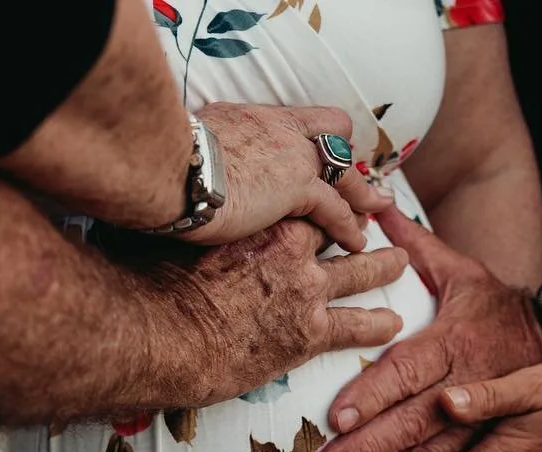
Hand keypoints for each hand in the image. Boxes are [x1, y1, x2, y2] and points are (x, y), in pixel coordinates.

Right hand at [144, 218, 408, 406]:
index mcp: (258, 219)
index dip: (316, 196)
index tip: (325, 192)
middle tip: (375, 216)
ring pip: (358, 272)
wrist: (161, 336)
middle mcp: (290, 249)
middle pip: (336, 228)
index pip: (301, 199)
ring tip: (399, 261)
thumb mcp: (166, 232)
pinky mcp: (309, 334)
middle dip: (356, 223)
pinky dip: (376, 325)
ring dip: (382, 265)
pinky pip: (355, 326)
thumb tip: (148, 198)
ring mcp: (305, 290)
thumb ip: (177, 216)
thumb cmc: (149, 282)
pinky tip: (393, 324)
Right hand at [186, 103, 394, 250]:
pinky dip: (348, 226)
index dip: (318, 138)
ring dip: (362, 195)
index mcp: (254, 118)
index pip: (301, 120)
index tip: (322, 157)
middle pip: (333, 138)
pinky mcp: (298, 189)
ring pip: (344, 174)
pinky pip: (336, 208)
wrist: (171, 169)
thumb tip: (196, 166)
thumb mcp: (192, 144)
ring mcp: (292, 158)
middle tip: (363, 184)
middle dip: (349, 164)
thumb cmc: (166, 164)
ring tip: (375, 211)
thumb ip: (210, 153)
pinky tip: (357, 243)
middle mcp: (280, 131)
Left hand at [317, 206, 541, 451]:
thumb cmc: (517, 316)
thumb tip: (378, 212)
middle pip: (421, 436)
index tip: (337, 419)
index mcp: (462, 352)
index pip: (410, 375)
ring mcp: (498, 445)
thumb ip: (423, 250)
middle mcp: (478, 402)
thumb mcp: (472, 276)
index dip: (373, 397)